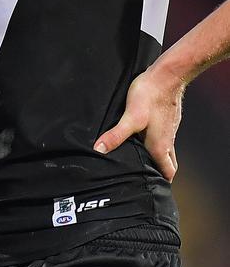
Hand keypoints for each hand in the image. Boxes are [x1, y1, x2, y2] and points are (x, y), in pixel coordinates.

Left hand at [94, 66, 184, 181]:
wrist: (167, 76)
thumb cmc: (150, 96)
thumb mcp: (130, 118)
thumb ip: (115, 135)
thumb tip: (99, 150)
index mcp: (160, 146)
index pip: (168, 172)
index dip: (162, 182)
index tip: (152, 190)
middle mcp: (167, 140)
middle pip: (168, 163)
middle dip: (160, 173)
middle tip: (146, 178)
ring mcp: (168, 129)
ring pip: (166, 149)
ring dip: (157, 157)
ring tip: (141, 160)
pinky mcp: (166, 118)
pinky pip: (163, 136)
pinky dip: (156, 142)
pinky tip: (142, 136)